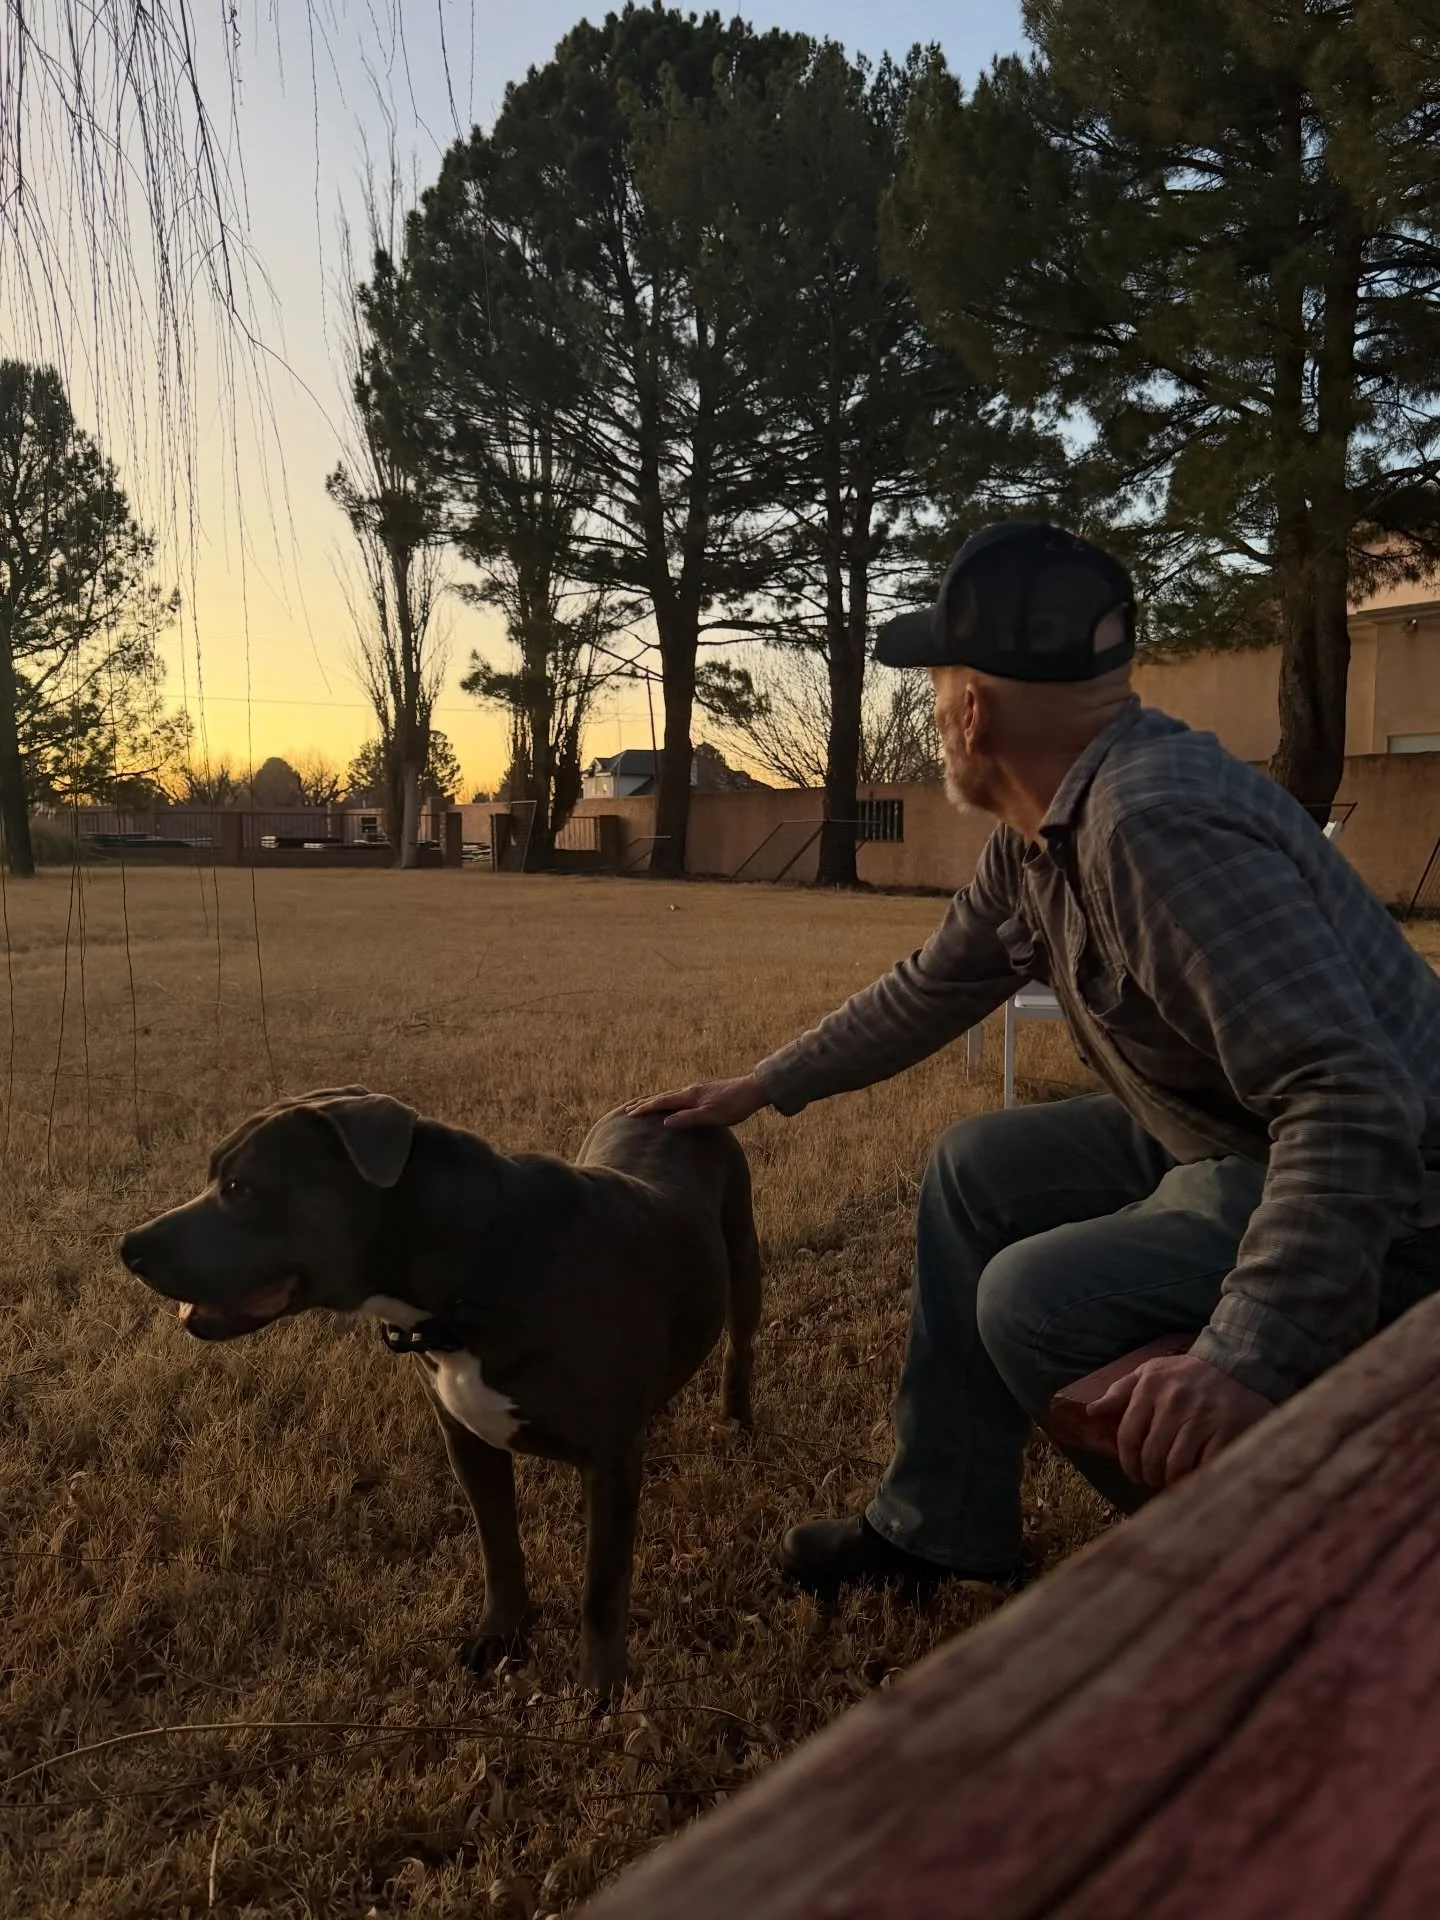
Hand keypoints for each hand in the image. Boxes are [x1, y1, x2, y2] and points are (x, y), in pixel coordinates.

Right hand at [624, 1074, 769, 1130]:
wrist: (754, 1090)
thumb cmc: (735, 1105)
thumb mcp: (712, 1116)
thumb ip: (688, 1119)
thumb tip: (664, 1122)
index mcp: (690, 1096)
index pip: (661, 1102)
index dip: (645, 1108)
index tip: (629, 1114)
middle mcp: (690, 1091)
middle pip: (662, 1096)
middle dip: (644, 1103)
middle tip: (627, 1109)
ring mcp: (698, 1091)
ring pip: (670, 1095)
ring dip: (655, 1100)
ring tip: (644, 1104)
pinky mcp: (705, 1093)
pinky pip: (679, 1097)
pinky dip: (668, 1100)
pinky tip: (672, 1104)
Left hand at [1086, 1353, 1270, 1489]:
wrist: (1237, 1363)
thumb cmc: (1188, 1373)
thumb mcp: (1151, 1372)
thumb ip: (1121, 1391)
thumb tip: (1093, 1411)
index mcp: (1151, 1387)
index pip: (1128, 1435)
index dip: (1128, 1462)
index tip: (1133, 1474)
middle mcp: (1175, 1401)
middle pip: (1152, 1455)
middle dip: (1149, 1475)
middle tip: (1154, 1480)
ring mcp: (1203, 1416)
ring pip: (1177, 1465)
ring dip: (1170, 1481)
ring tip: (1171, 1482)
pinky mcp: (1229, 1429)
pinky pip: (1206, 1465)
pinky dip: (1197, 1477)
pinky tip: (1195, 1478)